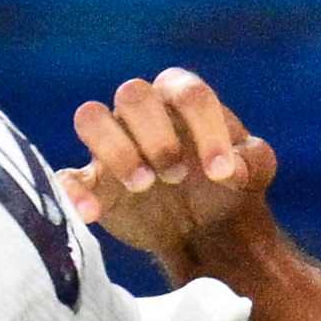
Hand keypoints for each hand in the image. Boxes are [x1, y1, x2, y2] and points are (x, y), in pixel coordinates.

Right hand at [60, 69, 281, 286]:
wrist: (205, 227)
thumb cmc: (228, 185)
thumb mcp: (253, 172)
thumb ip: (252, 163)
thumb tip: (229, 169)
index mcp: (181, 98)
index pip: (188, 92)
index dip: (207, 128)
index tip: (220, 172)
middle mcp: (142, 111)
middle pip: (132, 94)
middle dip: (156, 135)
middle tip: (176, 176)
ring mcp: (113, 142)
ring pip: (91, 117)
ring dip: (115, 148)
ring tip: (143, 185)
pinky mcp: (93, 180)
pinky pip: (67, 174)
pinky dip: (73, 190)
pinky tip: (90, 213)